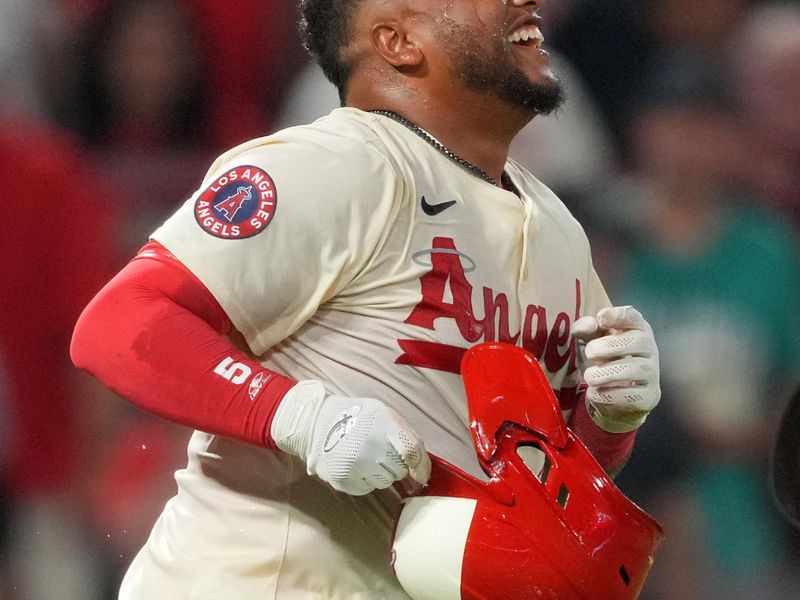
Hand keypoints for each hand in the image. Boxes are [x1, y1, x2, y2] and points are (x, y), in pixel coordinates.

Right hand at [270, 381, 430, 494]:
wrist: (317, 423)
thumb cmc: (358, 418)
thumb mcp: (385, 414)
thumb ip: (406, 437)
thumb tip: (422, 470)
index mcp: (383, 423)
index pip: (411, 451)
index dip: (420, 467)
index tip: (421, 475)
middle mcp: (370, 445)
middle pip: (399, 470)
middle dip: (396, 465)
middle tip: (382, 453)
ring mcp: (355, 464)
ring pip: (384, 482)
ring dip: (381, 474)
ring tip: (367, 457)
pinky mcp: (343, 480)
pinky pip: (367, 488)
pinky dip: (365, 480)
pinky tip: (355, 465)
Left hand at [572, 306, 660, 432]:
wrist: (616, 397)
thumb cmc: (604, 360)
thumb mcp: (591, 341)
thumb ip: (586, 330)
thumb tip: (587, 324)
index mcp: (637, 330)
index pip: (633, 316)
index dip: (617, 315)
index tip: (601, 319)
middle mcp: (650, 349)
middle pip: (638, 341)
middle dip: (607, 346)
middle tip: (590, 353)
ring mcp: (652, 373)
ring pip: (632, 369)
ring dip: (603, 373)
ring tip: (590, 377)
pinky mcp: (649, 396)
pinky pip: (628, 395)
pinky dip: (606, 394)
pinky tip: (595, 392)